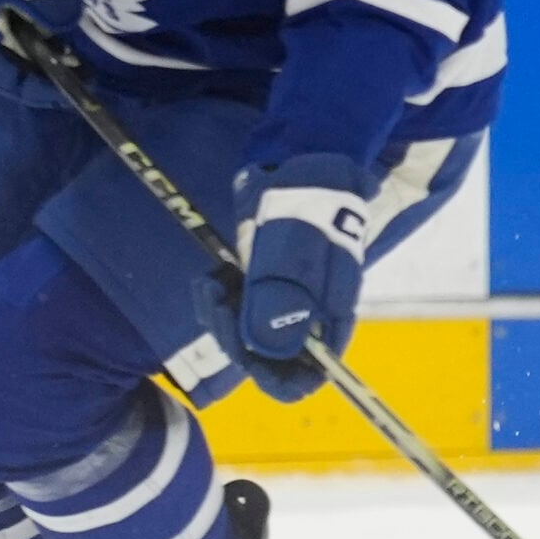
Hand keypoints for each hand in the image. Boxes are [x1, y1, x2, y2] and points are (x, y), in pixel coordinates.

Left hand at [196, 153, 375, 402]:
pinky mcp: (261, 285)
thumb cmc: (311, 201)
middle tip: (217, 301)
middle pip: (269, 363)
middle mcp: (308, 318)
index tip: (245, 348)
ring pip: (245, 339)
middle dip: (235, 341)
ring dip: (219, 319)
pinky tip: (211, 276)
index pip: (305, 378)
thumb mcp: (297, 248)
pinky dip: (216, 300)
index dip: (273, 377)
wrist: (303, 160)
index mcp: (329, 318)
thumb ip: (284, 299)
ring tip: (210, 283)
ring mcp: (284, 301)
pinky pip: (234, 312)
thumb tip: (268, 350)